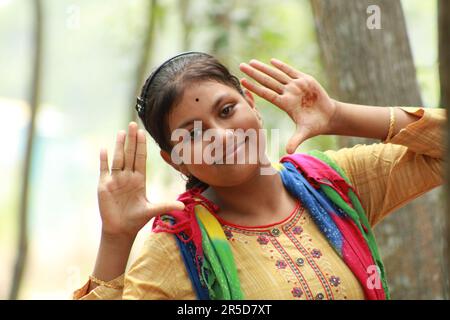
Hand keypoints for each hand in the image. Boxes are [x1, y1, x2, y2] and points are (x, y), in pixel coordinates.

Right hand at [97, 122, 184, 238]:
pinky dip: (104, 159)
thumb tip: (183, 206)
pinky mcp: (104, 186)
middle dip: (131, 140)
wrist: (121, 230)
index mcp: (139, 179)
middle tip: (133, 124)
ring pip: (118, 158)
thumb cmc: (136, 219)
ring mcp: (115, 180)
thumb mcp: (153, 210)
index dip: (141, 145)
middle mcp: (127, 177)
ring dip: (119, 145)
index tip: (143, 132)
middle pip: (129, 154)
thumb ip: (166, 205)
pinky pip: (104, 169)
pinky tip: (104, 148)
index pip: (141, 158)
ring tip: (121, 132)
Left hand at [239, 58, 337, 153]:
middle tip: (241, 66)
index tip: (242, 82)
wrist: (328, 117)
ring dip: (264, 68)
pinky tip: (272, 61)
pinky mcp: (306, 80)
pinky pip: (291, 72)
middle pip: (267, 81)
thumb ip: (295, 140)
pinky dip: (282, 66)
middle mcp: (288, 93)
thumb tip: (288, 152)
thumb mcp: (304, 133)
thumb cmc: (315, 125)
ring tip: (251, 62)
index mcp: (285, 104)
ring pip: (277, 74)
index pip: (266, 93)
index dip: (254, 87)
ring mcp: (296, 86)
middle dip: (254, 73)